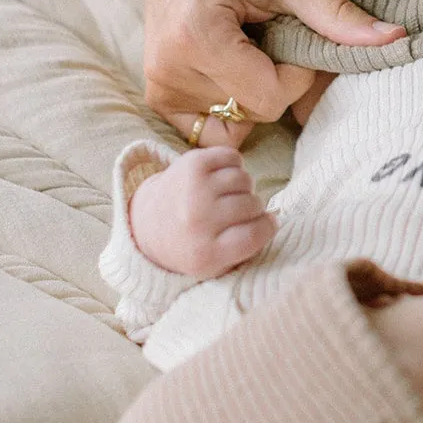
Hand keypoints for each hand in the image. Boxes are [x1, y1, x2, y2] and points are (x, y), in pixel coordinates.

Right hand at [127, 0, 402, 147]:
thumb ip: (336, 11)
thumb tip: (396, 38)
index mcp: (197, 39)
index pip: (272, 96)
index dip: (295, 71)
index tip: (286, 33)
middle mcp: (169, 72)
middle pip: (257, 112)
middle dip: (276, 81)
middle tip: (264, 37)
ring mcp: (159, 89)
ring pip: (238, 122)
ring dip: (253, 93)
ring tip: (242, 48)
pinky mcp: (158, 98)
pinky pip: (211, 130)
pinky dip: (230, 107)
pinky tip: (228, 70)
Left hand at [127, 146, 276, 278]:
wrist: (149, 223)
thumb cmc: (193, 245)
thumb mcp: (216, 264)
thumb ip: (248, 248)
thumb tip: (274, 218)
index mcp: (204, 253)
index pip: (257, 234)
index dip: (267, 228)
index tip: (264, 225)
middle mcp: (196, 220)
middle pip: (253, 204)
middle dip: (253, 208)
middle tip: (237, 213)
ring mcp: (192, 189)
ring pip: (245, 179)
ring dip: (243, 188)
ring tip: (228, 196)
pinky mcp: (190, 163)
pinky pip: (234, 157)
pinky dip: (234, 166)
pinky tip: (221, 179)